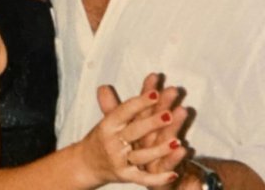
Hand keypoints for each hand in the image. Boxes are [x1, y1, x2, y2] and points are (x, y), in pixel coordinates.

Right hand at [98, 73, 188, 189]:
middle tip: (170, 113)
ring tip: (178, 141)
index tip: (155, 92)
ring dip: (160, 150)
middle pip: (134, 131)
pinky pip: (143, 179)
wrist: (86, 164)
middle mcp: (112, 142)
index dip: (140, 102)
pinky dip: (158, 179)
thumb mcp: (106, 119)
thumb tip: (105, 85)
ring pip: (141, 156)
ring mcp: (119, 161)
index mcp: (108, 124)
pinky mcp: (126, 177)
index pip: (125, 111)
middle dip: (153, 123)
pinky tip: (174, 174)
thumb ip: (112, 103)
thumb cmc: (102, 137)